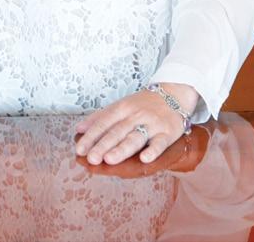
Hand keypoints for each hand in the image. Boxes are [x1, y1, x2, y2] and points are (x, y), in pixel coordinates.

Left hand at [74, 83, 198, 165]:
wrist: (175, 93)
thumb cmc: (143, 104)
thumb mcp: (121, 105)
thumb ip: (100, 117)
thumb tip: (78, 130)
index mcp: (123, 108)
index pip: (104, 122)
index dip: (91, 136)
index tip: (80, 150)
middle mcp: (136, 114)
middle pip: (117, 131)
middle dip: (103, 145)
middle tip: (91, 158)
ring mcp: (152, 123)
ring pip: (136, 137)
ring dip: (122, 148)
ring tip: (109, 160)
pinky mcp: (168, 132)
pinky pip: (160, 142)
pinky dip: (153, 150)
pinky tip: (145, 159)